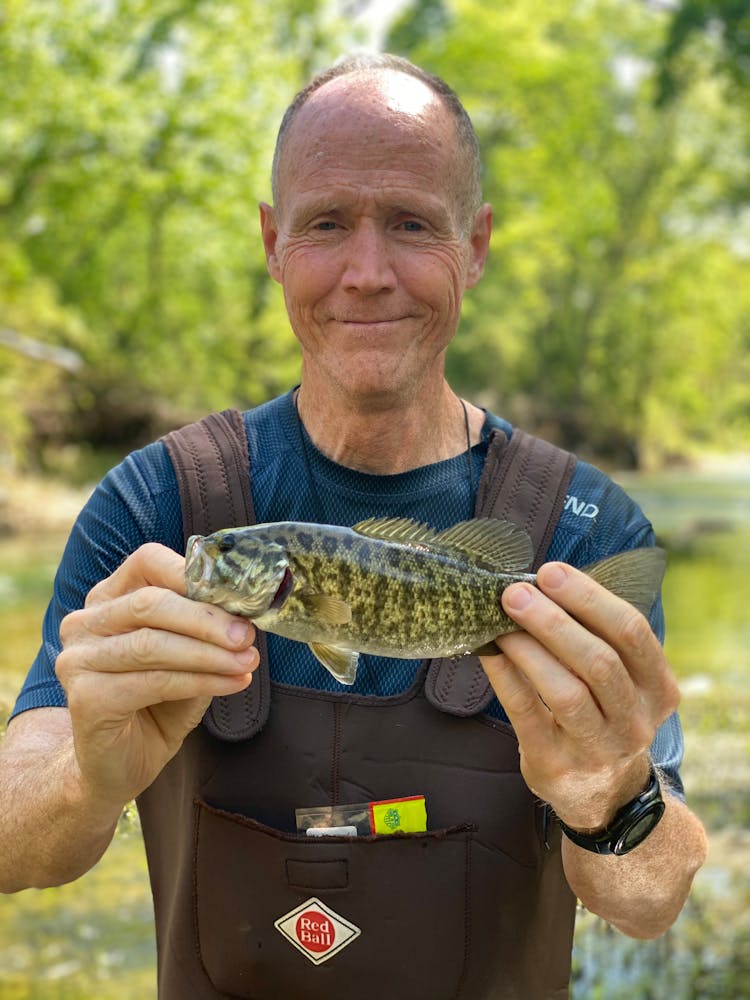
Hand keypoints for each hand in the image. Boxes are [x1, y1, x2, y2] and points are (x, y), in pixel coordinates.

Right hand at [56, 543, 258, 807]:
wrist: (118, 765)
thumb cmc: (156, 704)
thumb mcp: (187, 657)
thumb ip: (203, 630)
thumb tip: (245, 613)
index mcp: (108, 599)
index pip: (147, 562)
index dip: (192, 573)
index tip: (238, 595)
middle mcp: (85, 623)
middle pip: (150, 603)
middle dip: (207, 619)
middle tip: (247, 635)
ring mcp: (78, 660)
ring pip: (153, 644)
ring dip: (209, 653)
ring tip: (247, 662)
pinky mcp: (86, 698)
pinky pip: (154, 681)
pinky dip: (201, 681)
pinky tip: (232, 684)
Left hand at [480, 561, 679, 830]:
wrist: (603, 794)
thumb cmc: (602, 715)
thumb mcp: (621, 682)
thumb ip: (594, 637)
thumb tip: (540, 585)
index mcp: (657, 687)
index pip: (631, 632)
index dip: (590, 598)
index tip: (551, 572)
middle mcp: (635, 720)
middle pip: (599, 661)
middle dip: (554, 620)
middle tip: (516, 592)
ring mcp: (598, 748)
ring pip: (566, 691)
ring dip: (530, 648)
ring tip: (501, 621)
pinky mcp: (556, 763)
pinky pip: (527, 713)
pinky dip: (506, 676)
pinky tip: (490, 652)